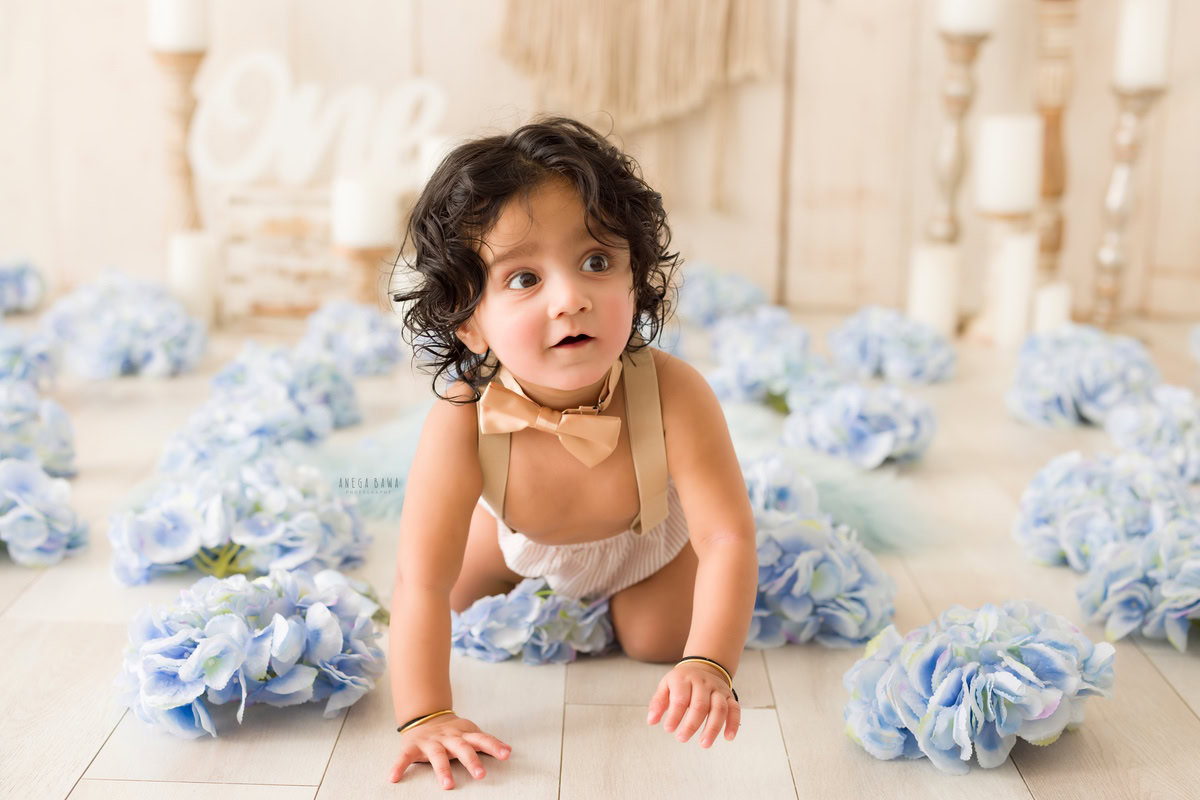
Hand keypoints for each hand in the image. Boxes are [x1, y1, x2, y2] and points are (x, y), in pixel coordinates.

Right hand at [389, 713, 510, 789]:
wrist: (424, 717)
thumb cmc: (452, 732)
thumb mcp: (470, 733)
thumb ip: (486, 742)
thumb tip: (509, 751)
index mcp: (463, 735)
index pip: (482, 739)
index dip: (494, 746)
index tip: (506, 754)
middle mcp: (448, 738)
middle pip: (462, 747)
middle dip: (472, 760)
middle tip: (481, 774)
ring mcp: (430, 742)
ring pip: (438, 755)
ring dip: (443, 770)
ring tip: (448, 786)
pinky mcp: (412, 746)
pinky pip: (404, 757)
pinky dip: (399, 766)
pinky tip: (394, 778)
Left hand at [646, 661, 740, 747]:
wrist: (703, 665)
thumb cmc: (682, 681)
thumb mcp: (666, 686)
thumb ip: (658, 703)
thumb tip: (651, 721)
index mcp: (684, 679)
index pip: (680, 698)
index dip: (675, 715)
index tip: (669, 729)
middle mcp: (703, 683)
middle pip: (700, 704)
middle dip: (691, 724)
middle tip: (682, 738)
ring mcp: (718, 690)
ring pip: (719, 708)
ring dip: (713, 728)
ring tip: (704, 744)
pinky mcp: (729, 696)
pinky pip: (735, 709)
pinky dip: (733, 723)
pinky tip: (728, 737)